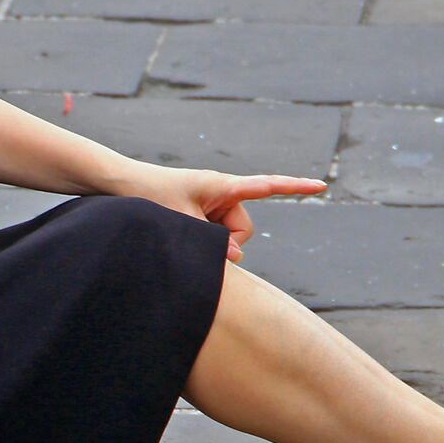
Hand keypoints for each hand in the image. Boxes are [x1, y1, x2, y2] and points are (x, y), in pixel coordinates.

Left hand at [119, 166, 327, 262]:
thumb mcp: (181, 219)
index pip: (268, 186)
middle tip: (193, 232)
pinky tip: (183, 232)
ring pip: (229, 238)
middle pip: (243, 229)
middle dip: (225, 240)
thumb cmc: (150, 193)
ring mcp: (212, 205)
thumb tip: (235, 257)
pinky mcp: (202, 215)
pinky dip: (204, 241)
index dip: (295, 188)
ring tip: (180, 227)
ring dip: (211, 242)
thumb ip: (210, 241)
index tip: (321, 186)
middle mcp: (222, 194)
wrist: (121, 185)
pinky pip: (215, 237)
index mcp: (223, 186)